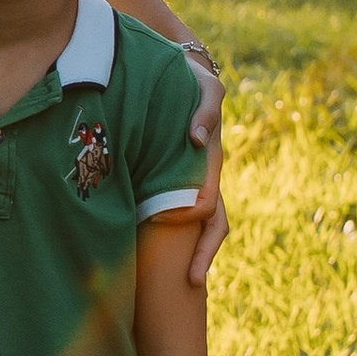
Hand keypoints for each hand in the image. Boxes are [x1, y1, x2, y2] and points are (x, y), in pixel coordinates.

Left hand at [180, 50, 228, 280]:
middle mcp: (202, 179)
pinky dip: (167, 231)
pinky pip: (171, 208)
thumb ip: (205, 110)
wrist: (179, 70)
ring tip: (175, 284)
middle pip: (211, 227)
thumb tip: (194, 138)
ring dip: (188, 251)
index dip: (201, 240)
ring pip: (196, 223)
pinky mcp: (168, 173)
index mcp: (210, 167)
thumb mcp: (205, 88)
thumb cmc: (191, 80)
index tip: (188, 267)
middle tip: (190, 285)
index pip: (212, 214)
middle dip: (201, 257)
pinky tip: (145, 252)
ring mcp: (187, 178)